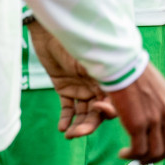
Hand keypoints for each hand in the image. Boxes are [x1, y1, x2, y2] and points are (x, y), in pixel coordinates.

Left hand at [28, 22, 111, 137]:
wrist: (49, 29)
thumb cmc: (73, 39)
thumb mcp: (90, 57)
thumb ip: (101, 74)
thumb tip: (111, 98)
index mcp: (108, 76)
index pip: (114, 102)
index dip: (108, 110)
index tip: (97, 109)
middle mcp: (97, 84)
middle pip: (98, 111)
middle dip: (89, 124)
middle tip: (77, 134)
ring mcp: (81, 86)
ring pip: (83, 112)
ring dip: (78, 125)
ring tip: (69, 134)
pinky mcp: (65, 87)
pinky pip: (68, 108)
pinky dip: (66, 119)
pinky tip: (62, 127)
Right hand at [102, 65, 164, 163]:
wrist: (123, 65)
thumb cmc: (134, 73)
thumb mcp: (156, 88)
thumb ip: (158, 104)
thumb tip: (150, 119)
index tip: (157, 147)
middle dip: (158, 158)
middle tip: (144, 159)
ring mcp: (154, 120)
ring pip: (155, 153)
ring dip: (143, 159)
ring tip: (130, 156)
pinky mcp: (138, 124)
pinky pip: (139, 150)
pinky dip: (131, 156)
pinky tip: (122, 153)